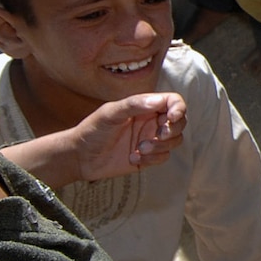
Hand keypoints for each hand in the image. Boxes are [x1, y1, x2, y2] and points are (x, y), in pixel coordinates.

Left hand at [3, 92, 186, 187]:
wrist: (80, 157)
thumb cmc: (92, 130)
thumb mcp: (110, 113)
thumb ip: (134, 105)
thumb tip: (158, 101)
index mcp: (145, 106)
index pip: (172, 101)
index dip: (178, 108)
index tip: (171, 118)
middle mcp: (151, 121)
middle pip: (180, 122)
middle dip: (172, 130)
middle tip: (158, 134)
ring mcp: (151, 139)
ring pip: (174, 141)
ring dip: (161, 146)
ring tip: (140, 149)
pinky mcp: (148, 157)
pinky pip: (164, 157)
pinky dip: (153, 159)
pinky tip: (133, 158)